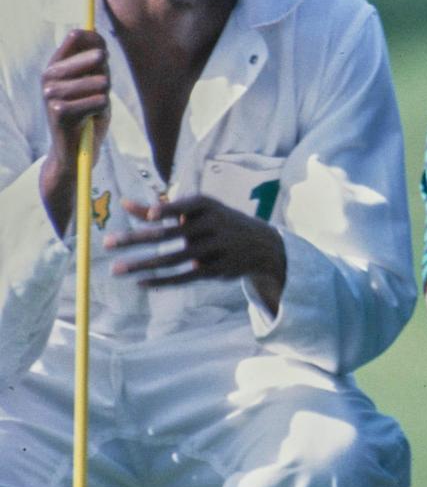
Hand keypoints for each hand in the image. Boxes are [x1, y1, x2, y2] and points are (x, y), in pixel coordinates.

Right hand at [39, 29, 110, 235]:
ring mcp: (51, 93)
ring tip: (92, 108)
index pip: (78, 37)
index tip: (105, 54)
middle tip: (98, 92)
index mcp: (55, 66)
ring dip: (104, 96)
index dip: (97, 41)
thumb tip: (101, 48)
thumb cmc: (88, 116)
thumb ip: (97, 66)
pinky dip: (101, 111)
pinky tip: (89, 119)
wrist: (74, 154)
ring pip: (101, 82)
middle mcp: (49, 76)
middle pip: (95, 58)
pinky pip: (99, 101)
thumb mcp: (94, 86)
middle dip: (106, 76)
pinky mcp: (59, 111)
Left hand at [105, 195, 286, 314]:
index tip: (151, 215)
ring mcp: (214, 250)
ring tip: (116, 269)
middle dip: (135, 239)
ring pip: (173, 259)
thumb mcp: (197, 210)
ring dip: (142, 265)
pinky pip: (184, 277)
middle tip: (107, 243)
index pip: (184, 207)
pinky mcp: (214, 271)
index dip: (168, 211)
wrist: (259, 245)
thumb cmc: (217, 221)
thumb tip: (125, 204)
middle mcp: (211, 226)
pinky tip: (140, 282)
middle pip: (169, 234)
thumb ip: (161, 208)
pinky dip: (162, 281)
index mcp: (207, 205)